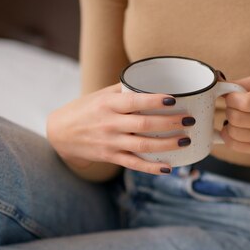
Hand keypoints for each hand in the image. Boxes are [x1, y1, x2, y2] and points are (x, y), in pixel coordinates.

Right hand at [46, 82, 193, 174]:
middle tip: (189, 120)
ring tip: (186, 140)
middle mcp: (110, 124)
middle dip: (170, 123)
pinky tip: (168, 167)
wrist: (60, 133)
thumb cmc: (84, 109)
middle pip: (144, 125)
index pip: (135, 101)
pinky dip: (151, 168)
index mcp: (108, 104)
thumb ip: (124, 90)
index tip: (174, 100)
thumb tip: (152, 82)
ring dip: (167, 144)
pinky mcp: (111, 157)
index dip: (155, 102)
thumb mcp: (100, 95)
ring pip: (143, 145)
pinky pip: (134, 164)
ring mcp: (111, 142)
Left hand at [220, 76, 249, 154]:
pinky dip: (226, 135)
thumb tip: (216, 82)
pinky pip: (232, 144)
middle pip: (236, 118)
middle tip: (232, 109)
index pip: (246, 103)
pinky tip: (231, 130)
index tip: (232, 98)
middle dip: (229, 111)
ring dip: (228, 124)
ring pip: (233, 132)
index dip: (232, 99)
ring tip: (234, 119)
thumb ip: (236, 84)